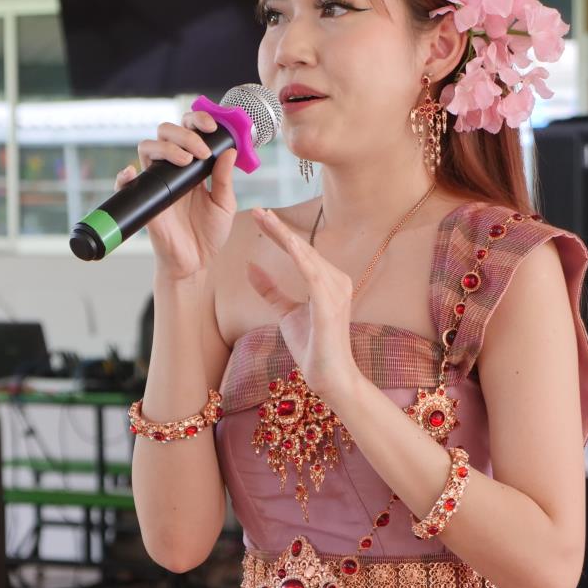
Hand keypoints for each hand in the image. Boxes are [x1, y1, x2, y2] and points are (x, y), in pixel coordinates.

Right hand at [122, 107, 237, 282]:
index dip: (197, 120)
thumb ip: (225, 178)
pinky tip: (133, 172)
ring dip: (166, 148)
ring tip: (186, 161)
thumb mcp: (225, 204)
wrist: (196, 262)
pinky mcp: (146, 201)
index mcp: (193, 166)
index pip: (188, 130)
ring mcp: (157, 183)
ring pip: (147, 148)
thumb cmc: (209, 233)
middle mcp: (172, 169)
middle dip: (183, 133)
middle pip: (165, 132)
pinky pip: (127, 184)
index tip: (212, 127)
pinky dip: (125, 176)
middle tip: (201, 151)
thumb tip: (229, 150)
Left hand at [248, 207, 359, 400]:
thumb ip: (271, 290)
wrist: (329, 377)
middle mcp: (336, 281)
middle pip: (303, 248)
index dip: (279, 234)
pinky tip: (286, 242)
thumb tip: (251, 267)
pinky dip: (299, 256)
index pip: (300, 252)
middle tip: (257, 209)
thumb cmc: (312, 347)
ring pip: (307, 256)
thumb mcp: (286, 313)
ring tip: (266, 219)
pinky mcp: (330, 304)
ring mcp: (336, 291)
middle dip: (279, 228)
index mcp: (327, 282)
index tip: (260, 217)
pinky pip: (312, 274)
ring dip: (286, 236)